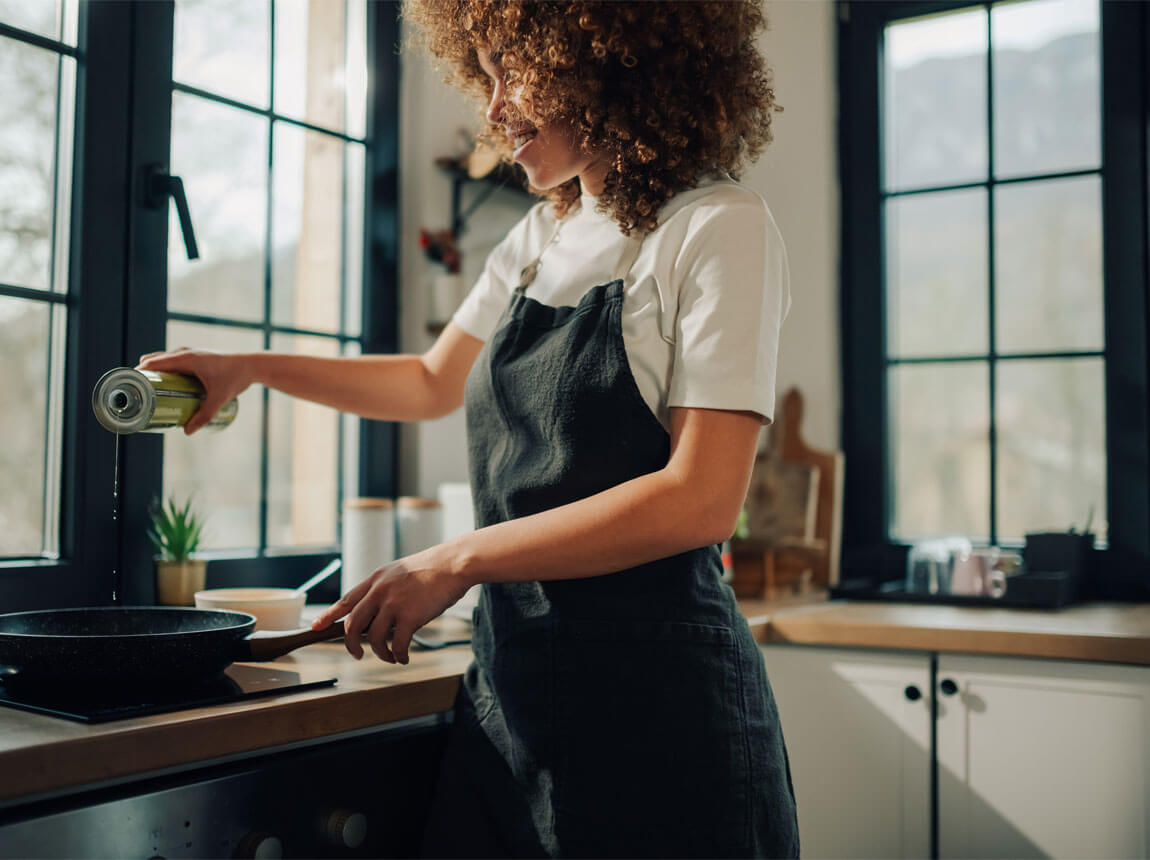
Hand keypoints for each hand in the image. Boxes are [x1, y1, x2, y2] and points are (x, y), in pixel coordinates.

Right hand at [137, 347, 254, 433]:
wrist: (251, 365)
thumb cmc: (235, 378)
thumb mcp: (219, 398)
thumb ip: (204, 415)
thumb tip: (187, 431)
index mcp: (186, 358)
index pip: (153, 363)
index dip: (139, 373)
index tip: (129, 387)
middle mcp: (185, 353)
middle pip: (155, 362)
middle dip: (144, 376)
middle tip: (137, 395)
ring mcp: (189, 353)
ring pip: (164, 362)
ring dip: (155, 374)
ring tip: (148, 393)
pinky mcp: (195, 358)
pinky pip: (173, 362)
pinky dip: (165, 371)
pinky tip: (164, 386)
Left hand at [311, 547, 471, 664]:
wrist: (454, 564)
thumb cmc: (433, 569)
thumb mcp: (400, 571)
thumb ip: (385, 588)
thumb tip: (378, 613)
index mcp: (376, 579)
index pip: (345, 600)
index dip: (329, 615)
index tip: (316, 626)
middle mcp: (380, 591)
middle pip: (353, 624)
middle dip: (351, 644)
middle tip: (357, 654)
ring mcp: (393, 603)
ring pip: (375, 638)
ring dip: (380, 653)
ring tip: (390, 657)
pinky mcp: (410, 616)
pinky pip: (397, 644)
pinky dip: (399, 655)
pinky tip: (404, 657)